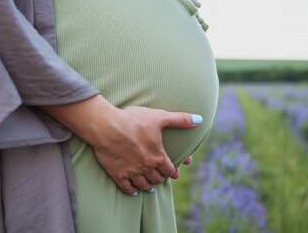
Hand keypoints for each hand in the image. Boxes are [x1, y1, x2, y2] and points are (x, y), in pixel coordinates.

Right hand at [38, 94, 201, 195]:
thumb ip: (180, 119)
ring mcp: (131, 172)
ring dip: (148, 186)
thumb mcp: (159, 117)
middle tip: (161, 178)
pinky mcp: (117, 174)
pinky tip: (134, 190)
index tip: (174, 173)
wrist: (106, 126)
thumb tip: (200, 119)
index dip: (173, 171)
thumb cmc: (133, 120)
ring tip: (150, 186)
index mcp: (157, 156)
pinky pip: (127, 188)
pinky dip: (132, 190)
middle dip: (160, 179)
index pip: (169, 170)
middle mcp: (146, 167)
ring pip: (143, 185)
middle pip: (157, 179)